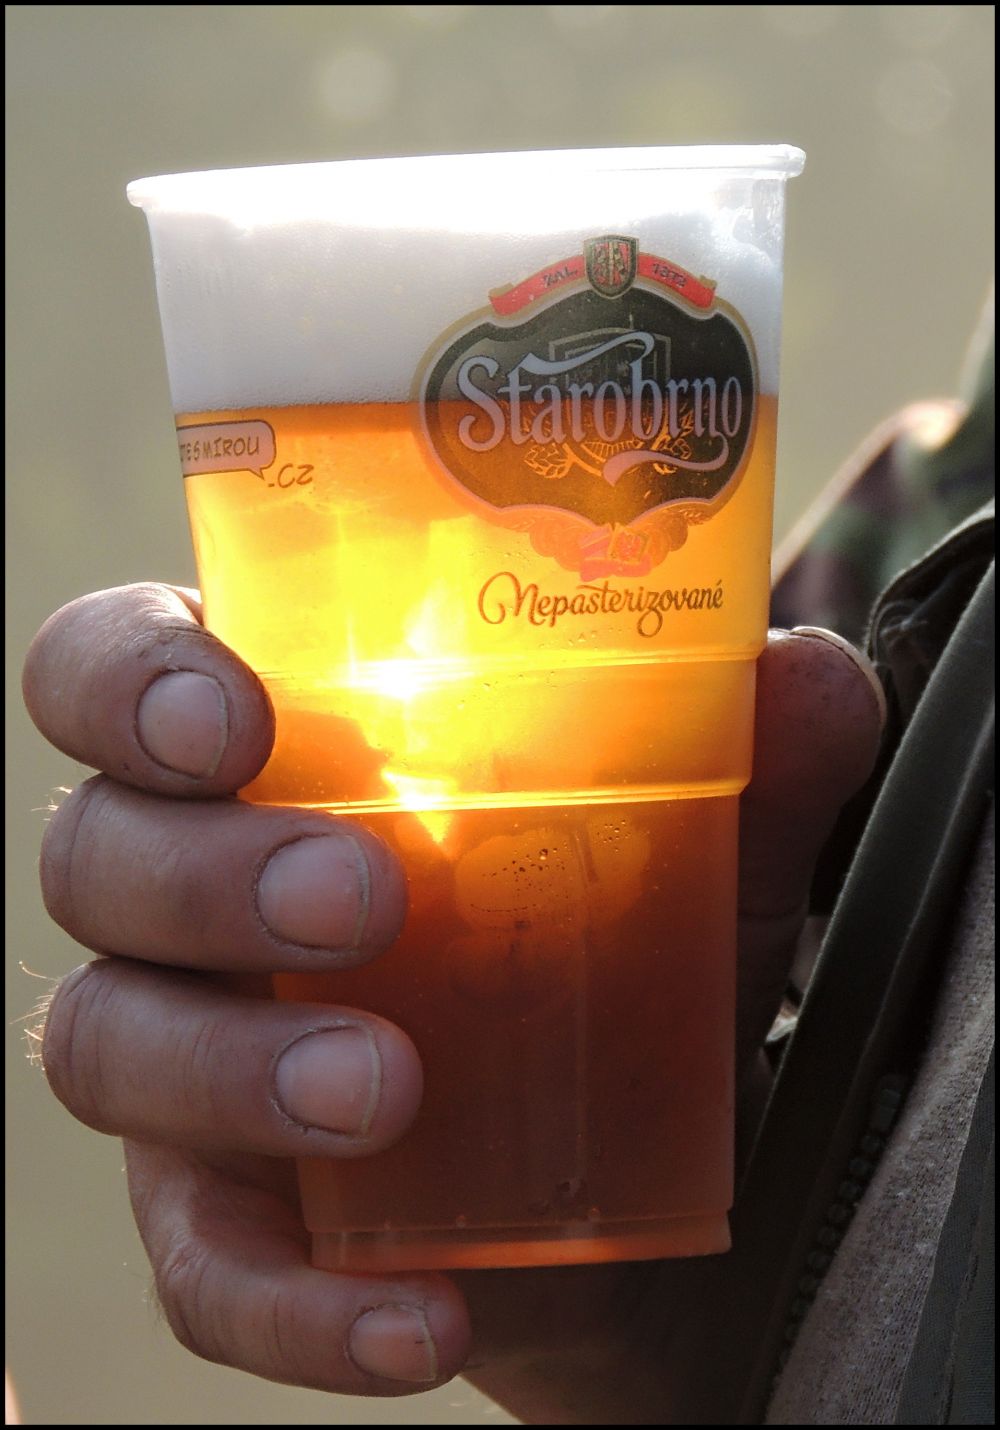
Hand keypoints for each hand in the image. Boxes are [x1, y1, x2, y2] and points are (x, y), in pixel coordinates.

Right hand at [22, 585, 883, 1418]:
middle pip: (98, 855)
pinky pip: (198, 1263)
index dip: (126, 683)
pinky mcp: (225, 1213)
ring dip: (230, 1069)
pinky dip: (288, 1300)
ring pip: (107, 1042)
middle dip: (206, 872)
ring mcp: (188, 1055)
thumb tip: (809, 675)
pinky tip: (416, 1315)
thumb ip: (746, 755)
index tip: (231, 720)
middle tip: (362, 900)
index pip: (112, 674)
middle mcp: (191, 895)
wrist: (627, 1174)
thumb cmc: (612, 949)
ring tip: (388, 1091)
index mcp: (271, 758)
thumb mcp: (691, 845)